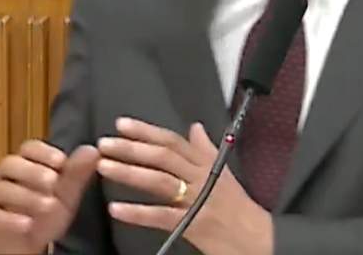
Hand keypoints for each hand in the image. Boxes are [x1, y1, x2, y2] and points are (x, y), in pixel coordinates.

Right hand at [0, 140, 100, 254]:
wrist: (30, 242)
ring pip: (1, 189)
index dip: (44, 152)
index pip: (29, 148)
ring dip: (25, 196)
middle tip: (53, 183)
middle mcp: (5, 175)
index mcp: (25, 163)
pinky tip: (28, 224)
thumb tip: (93, 150)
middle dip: (33, 172)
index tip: (61, 162)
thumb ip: (77, 172)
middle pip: (11, 164)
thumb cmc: (46, 211)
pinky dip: (10, 219)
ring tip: (47, 206)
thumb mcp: (66, 193)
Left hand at [97, 117, 273, 254]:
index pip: (173, 141)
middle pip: (163, 156)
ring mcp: (197, 200)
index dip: (146, 131)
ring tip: (104, 167)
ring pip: (160, 181)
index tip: (122, 124)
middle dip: (132, 148)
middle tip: (105, 143)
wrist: (258, 238)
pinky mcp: (193, 225)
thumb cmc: (239, 208)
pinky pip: (161, 216)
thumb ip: (206, 150)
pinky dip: (137, 212)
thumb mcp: (224, 173)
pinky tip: (116, 208)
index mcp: (207, 163)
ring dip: (129, 172)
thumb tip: (195, 127)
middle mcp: (201, 177)